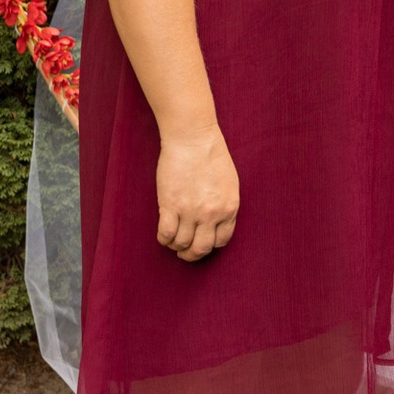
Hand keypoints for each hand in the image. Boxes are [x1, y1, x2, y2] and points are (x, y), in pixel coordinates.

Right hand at [156, 126, 239, 261]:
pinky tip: (164, 233)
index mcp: (229, 207)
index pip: (221, 241)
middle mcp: (212, 213)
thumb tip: (215, 224)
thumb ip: (224, 205)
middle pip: (201, 248)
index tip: (202, 242)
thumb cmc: (211, 156)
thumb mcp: (229, 183)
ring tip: (173, 240)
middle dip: (192, 254)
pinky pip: (166, 234)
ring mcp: (191, 210)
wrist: (193, 139)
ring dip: (176, 245)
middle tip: (185, 252)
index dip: (210, 245)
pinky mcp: (171, 205)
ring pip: (182, 243)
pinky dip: (164, 239)